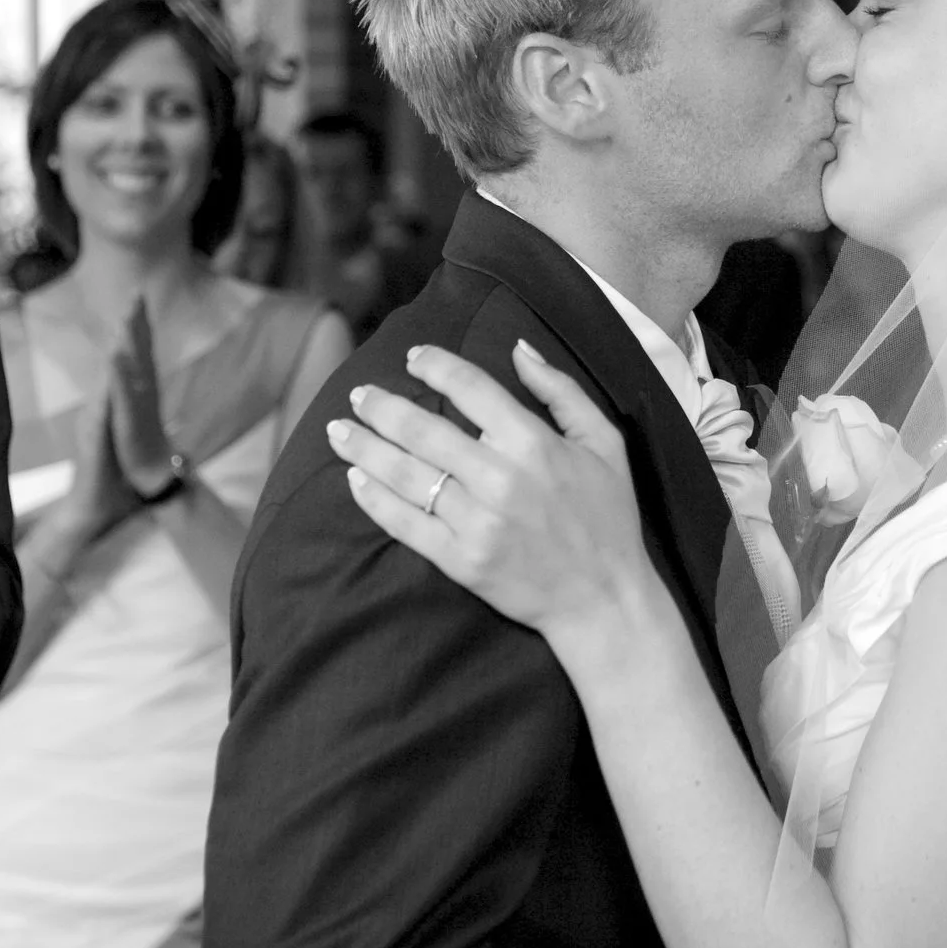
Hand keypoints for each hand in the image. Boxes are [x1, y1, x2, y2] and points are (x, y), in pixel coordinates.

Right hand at [36, 302, 176, 548]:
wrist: (102, 502)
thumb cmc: (122, 467)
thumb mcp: (136, 431)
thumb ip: (139, 409)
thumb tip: (153, 392)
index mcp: (121, 402)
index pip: (130, 360)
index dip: (138, 331)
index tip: (144, 301)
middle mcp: (106, 406)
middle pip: (117, 361)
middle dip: (126, 328)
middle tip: (134, 297)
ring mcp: (98, 421)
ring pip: (108, 381)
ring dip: (116, 354)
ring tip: (123, 326)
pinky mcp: (94, 439)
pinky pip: (101, 413)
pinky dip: (107, 394)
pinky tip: (111, 377)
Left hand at [333, 341, 651, 654]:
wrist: (604, 599)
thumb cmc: (607, 516)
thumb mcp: (605, 442)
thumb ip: (561, 391)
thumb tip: (519, 348)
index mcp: (533, 442)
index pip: (471, 388)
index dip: (435, 365)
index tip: (414, 358)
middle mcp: (500, 478)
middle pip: (424, 429)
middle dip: (383, 406)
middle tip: (358, 393)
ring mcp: (477, 522)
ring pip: (407, 475)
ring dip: (366, 448)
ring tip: (339, 430)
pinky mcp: (461, 560)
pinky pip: (406, 524)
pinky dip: (375, 500)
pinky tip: (355, 480)